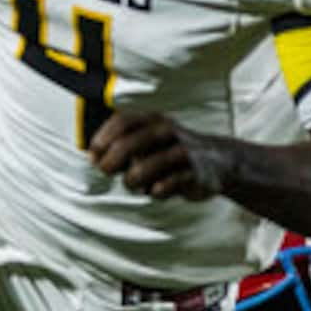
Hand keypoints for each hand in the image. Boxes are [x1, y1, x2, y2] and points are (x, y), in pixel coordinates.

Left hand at [88, 111, 241, 200]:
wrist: (218, 160)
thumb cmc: (171, 152)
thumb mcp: (150, 139)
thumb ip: (122, 145)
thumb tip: (92, 157)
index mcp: (153, 119)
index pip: (122, 122)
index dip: (102, 139)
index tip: (93, 156)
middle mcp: (167, 131)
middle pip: (129, 144)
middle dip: (112, 160)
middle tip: (106, 171)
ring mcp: (182, 152)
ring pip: (145, 168)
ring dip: (133, 180)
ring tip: (135, 184)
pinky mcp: (194, 173)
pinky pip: (165, 186)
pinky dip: (157, 191)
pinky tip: (159, 190)